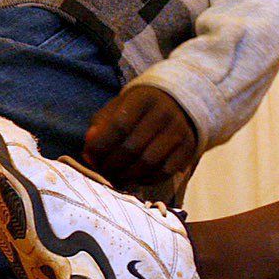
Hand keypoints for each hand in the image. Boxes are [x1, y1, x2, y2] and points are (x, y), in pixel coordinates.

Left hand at [82, 85, 197, 191]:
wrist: (178, 102)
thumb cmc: (139, 108)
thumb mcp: (118, 107)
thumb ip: (100, 126)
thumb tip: (89, 152)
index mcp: (142, 98)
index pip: (119, 126)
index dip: (101, 146)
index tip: (90, 156)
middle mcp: (164, 112)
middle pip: (132, 148)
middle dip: (111, 165)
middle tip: (102, 171)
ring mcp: (179, 131)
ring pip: (148, 162)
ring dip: (127, 175)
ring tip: (116, 176)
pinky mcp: (189, 147)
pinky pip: (165, 171)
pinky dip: (146, 179)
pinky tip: (136, 177)